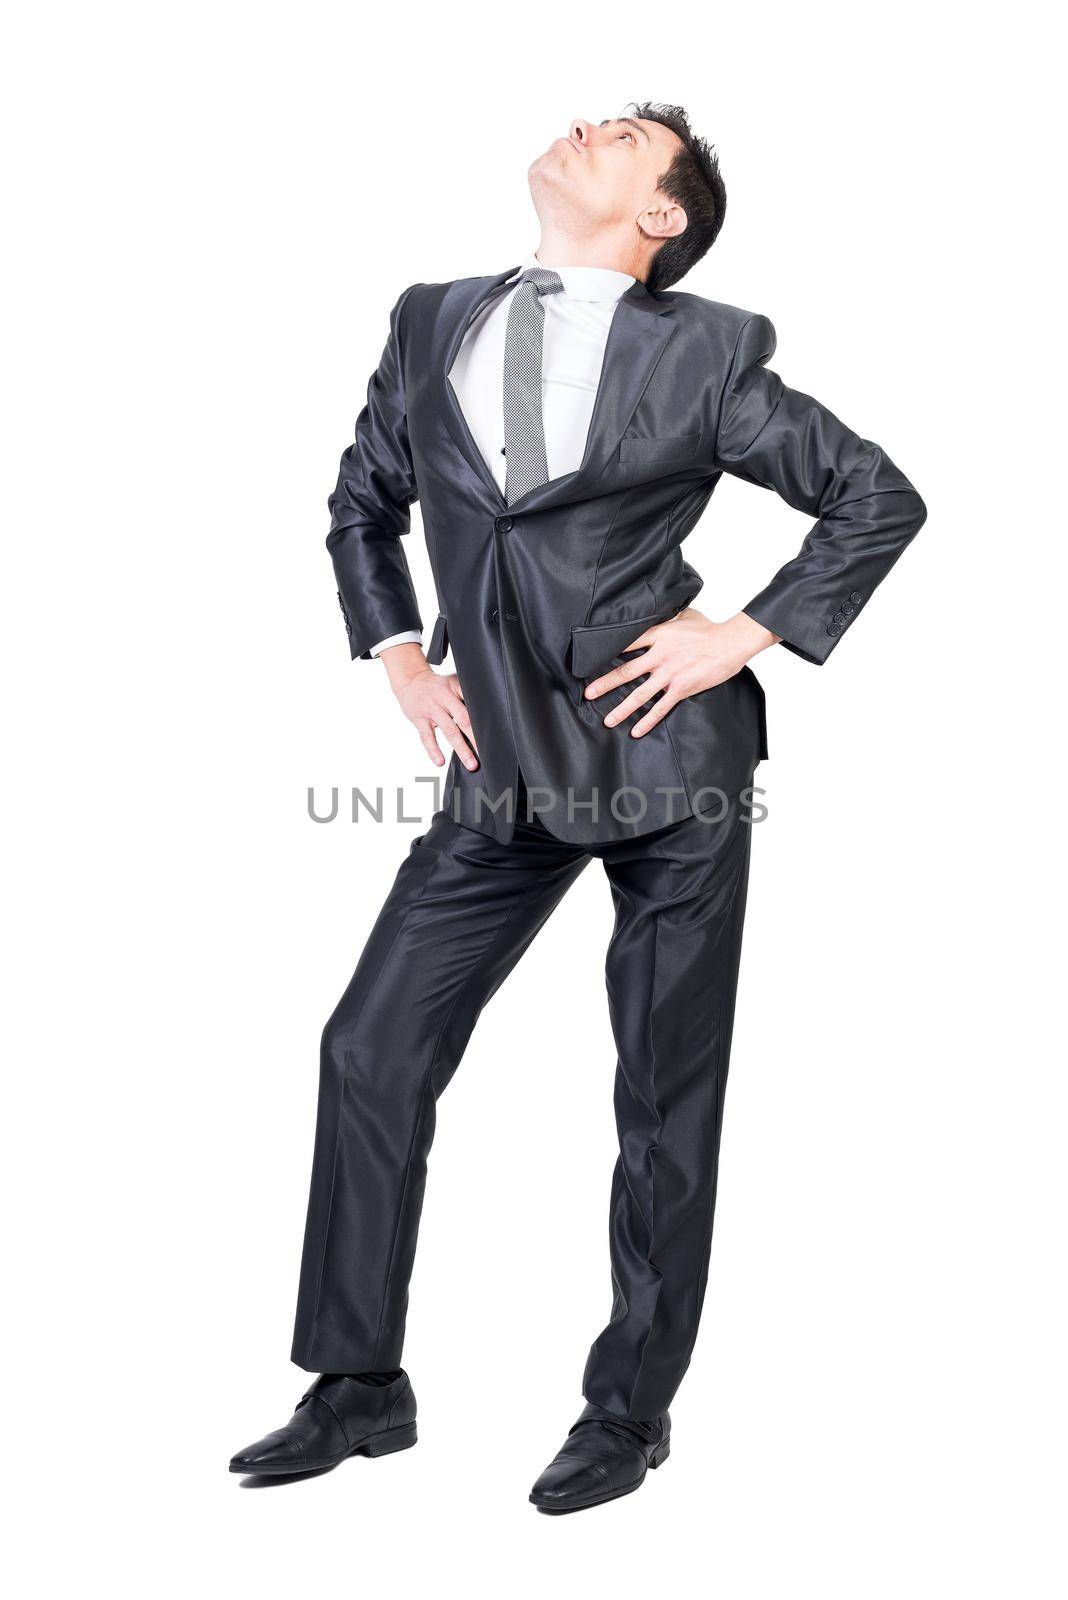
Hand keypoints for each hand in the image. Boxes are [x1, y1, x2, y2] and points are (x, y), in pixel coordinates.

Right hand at [377, 641, 478, 769]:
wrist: (410, 680)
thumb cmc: (437, 686)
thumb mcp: (453, 683)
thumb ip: (466, 695)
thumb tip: (486, 715)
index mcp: (456, 687)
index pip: (473, 702)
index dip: (484, 717)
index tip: (495, 732)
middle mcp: (444, 697)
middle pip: (464, 720)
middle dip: (476, 739)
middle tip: (487, 754)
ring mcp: (432, 709)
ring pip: (449, 731)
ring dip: (462, 749)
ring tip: (471, 764)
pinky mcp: (420, 719)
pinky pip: (427, 737)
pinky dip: (434, 751)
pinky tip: (440, 762)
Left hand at [584, 608, 779, 737]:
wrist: (730, 643)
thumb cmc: (710, 629)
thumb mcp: (684, 616)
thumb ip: (668, 618)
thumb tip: (660, 613)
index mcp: (658, 635)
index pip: (626, 643)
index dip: (607, 652)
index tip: (591, 661)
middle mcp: (659, 656)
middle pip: (626, 671)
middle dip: (605, 684)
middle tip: (588, 694)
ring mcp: (669, 674)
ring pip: (640, 695)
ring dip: (622, 709)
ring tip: (608, 720)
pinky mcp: (681, 689)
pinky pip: (661, 708)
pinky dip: (647, 721)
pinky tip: (636, 731)